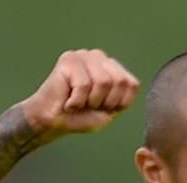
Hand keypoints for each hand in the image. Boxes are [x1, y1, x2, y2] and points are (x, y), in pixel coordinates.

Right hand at [20, 49, 139, 139]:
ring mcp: (83, 55)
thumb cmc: (82, 116)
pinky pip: (84, 85)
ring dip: (91, 101)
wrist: (54, 122)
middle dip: (106, 101)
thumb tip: (132, 80)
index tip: (103, 107)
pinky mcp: (68, 59)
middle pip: (119, 81)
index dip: (119, 103)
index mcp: (112, 67)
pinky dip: (77, 101)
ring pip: (102, 82)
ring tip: (78, 102)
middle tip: (89, 105)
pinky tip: (68, 101)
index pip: (131, 84)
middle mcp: (99, 57)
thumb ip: (124, 93)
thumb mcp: (112, 108)